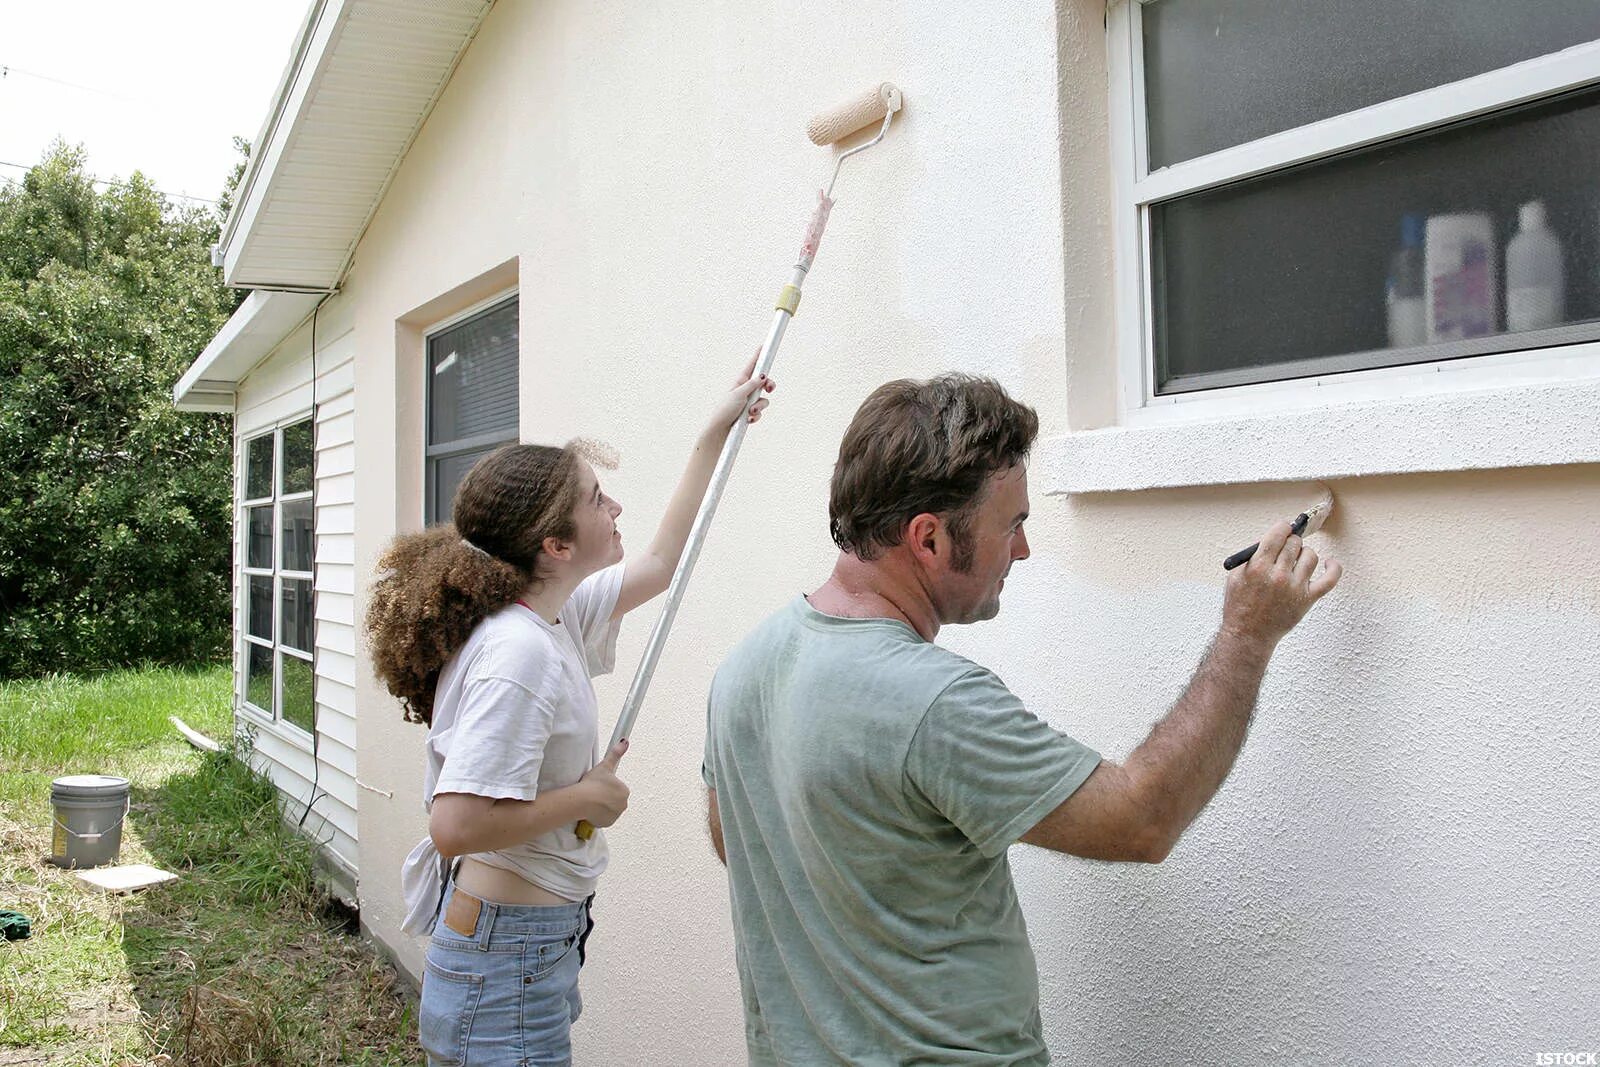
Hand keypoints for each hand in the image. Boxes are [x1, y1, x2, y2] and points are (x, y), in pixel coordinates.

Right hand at [577, 739, 629, 827]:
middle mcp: (623, 804)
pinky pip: (604, 819)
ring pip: (608, 809)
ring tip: (591, 800)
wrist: (582, 800)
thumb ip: (616, 753)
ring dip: (601, 806)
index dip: (606, 786)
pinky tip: (591, 810)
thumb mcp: (605, 765)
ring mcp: (616, 815)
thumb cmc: (592, 783)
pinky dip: (598, 816)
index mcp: (624, 791)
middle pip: (613, 799)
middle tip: (594, 793)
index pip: (616, 788)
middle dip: (604, 797)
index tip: (598, 785)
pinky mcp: (607, 823)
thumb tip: (625, 742)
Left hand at [705, 348, 775, 436]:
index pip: (753, 364)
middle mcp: (746, 388)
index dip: (760, 354)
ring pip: (764, 399)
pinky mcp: (750, 412)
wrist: (720, 429)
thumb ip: (752, 384)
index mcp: (741, 380)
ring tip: (750, 412)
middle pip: (765, 382)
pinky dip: (756, 416)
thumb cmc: (725, 409)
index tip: (766, 344)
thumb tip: (763, 375)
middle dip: (769, 385)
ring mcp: (749, 400)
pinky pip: (760, 412)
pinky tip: (748, 420)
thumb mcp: (739, 394)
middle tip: (770, 389)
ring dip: (759, 406)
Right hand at [1220, 520, 1341, 648]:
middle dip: (1291, 542)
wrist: (1248, 634)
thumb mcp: (1236, 577)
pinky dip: (1333, 568)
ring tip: (1297, 561)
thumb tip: (1274, 540)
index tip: (1283, 529)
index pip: (1278, 535)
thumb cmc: (1240, 606)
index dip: (1282, 528)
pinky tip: (1329, 563)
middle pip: (1295, 543)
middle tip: (1286, 548)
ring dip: (1304, 554)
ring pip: (1311, 556)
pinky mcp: (1308, 599)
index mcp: (1258, 567)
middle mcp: (1278, 575)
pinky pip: (1330, 579)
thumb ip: (1253, 557)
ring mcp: (1295, 587)